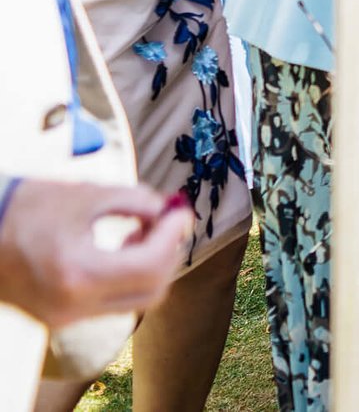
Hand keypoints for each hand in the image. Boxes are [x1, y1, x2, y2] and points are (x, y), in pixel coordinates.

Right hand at [0, 180, 191, 329]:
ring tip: (144, 232)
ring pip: (133, 301)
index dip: (174, 235)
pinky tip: (122, 248)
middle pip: (150, 292)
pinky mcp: (56, 317)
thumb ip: (137, 201)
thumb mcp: (85, 194)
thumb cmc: (25, 206)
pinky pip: (109, 303)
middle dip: (168, 254)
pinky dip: (127, 277)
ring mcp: (62, 317)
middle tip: (170, 222)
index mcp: (77, 274)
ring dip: (151, 267)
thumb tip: (171, 210)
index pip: (151, 265)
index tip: (180, 210)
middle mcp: (71, 306)